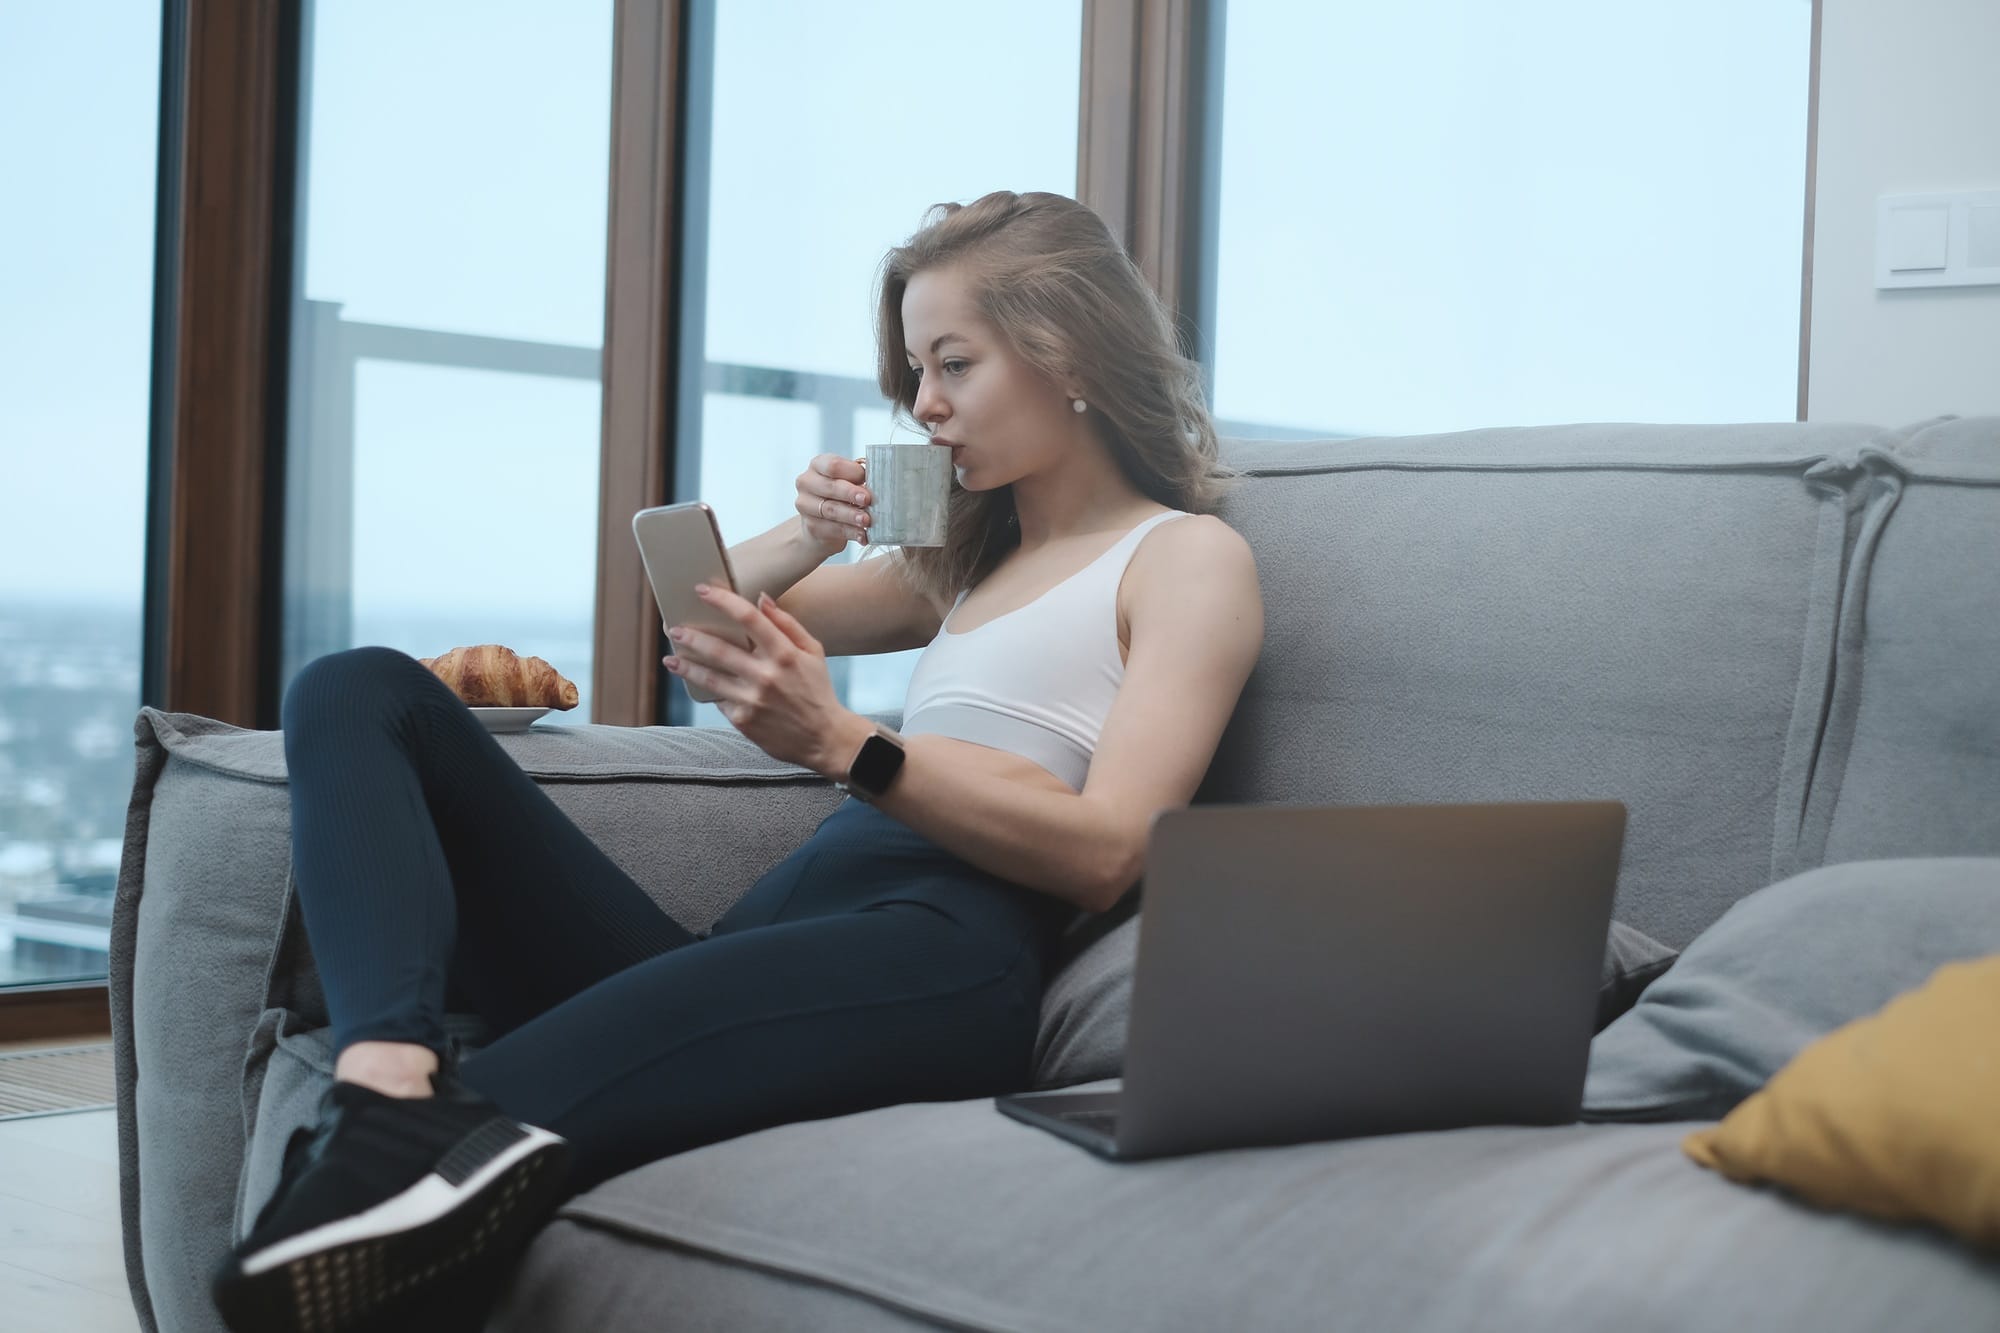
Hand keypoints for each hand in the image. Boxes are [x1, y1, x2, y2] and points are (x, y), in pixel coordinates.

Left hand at [663, 584, 858, 774]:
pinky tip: (701, 685)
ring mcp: (752, 699)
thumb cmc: (817, 690)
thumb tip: (762, 598)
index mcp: (785, 653)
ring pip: (710, 678)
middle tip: (674, 629)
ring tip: (671, 659)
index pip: (748, 618)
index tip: (702, 590)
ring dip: (686, 666)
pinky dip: (711, 692)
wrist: (824, 738)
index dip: (722, 601)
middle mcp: (766, 675)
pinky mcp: (744, 720)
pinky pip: (720, 701)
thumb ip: (787, 623)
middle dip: (692, 637)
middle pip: (719, 649)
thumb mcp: (813, 652)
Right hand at [796, 453, 871, 555]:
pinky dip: (850, 532)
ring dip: (852, 516)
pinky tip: (862, 535)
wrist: (824, 522)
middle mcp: (807, 482)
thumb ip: (859, 479)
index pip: (833, 465)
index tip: (867, 478)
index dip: (852, 472)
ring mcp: (805, 505)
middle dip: (851, 494)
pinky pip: (832, 529)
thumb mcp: (849, 481)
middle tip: (868, 499)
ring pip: (831, 510)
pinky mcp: (811, 526)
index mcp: (818, 465)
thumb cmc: (841, 495)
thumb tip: (880, 482)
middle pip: (830, 487)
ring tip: (866, 520)